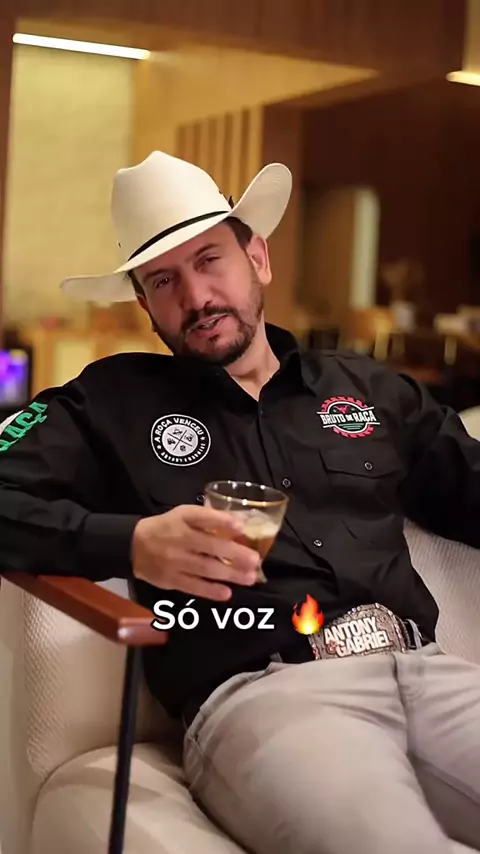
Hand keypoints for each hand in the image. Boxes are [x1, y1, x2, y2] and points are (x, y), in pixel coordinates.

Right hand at [131, 505, 260, 600]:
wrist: (134, 546)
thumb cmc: (166, 527)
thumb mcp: (184, 514)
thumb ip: (208, 518)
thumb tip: (237, 525)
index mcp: (182, 520)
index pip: (203, 518)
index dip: (222, 522)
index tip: (241, 528)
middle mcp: (179, 540)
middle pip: (210, 547)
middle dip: (235, 554)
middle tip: (255, 560)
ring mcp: (175, 562)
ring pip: (205, 568)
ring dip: (229, 574)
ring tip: (249, 578)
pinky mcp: (171, 580)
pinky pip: (193, 586)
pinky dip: (210, 591)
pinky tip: (226, 593)